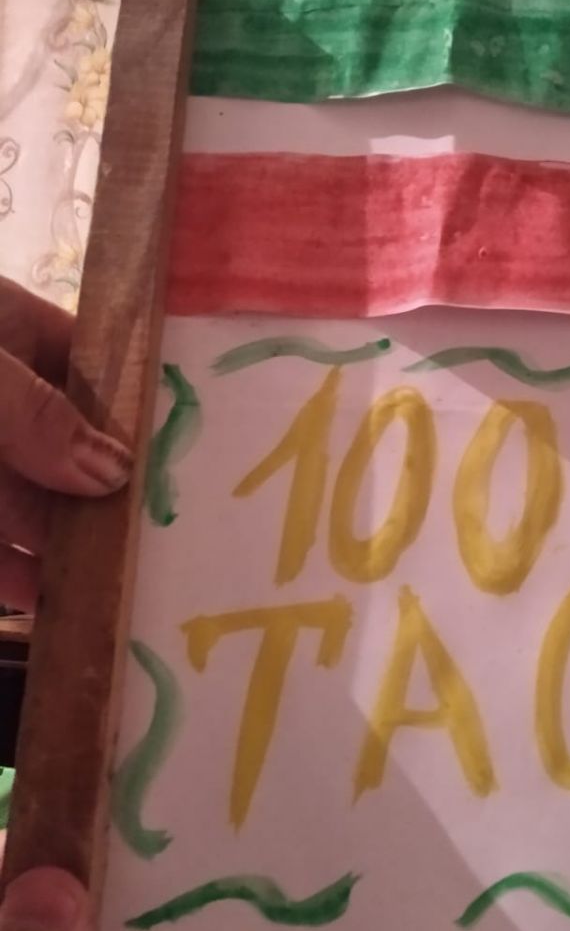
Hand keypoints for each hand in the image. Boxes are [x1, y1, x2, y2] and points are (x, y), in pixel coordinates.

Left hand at [0, 277, 132, 609]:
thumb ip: (35, 413)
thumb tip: (114, 473)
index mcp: (13, 331)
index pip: (100, 371)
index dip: (140, 414)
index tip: (190, 461)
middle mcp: (3, 394)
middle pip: (71, 449)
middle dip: (109, 495)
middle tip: (163, 539)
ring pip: (29, 500)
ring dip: (63, 543)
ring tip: (115, 584)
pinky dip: (7, 572)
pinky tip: (38, 599)